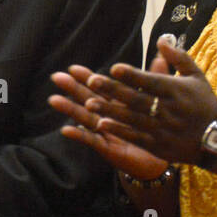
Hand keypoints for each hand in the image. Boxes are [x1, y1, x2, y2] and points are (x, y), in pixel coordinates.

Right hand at [49, 65, 169, 178]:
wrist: (162, 159)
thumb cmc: (157, 131)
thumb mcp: (156, 103)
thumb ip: (154, 81)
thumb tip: (160, 57)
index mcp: (118, 104)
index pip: (100, 88)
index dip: (86, 78)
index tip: (73, 68)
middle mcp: (107, 117)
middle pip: (87, 100)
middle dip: (72, 89)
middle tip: (57, 77)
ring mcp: (105, 132)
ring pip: (85, 118)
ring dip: (69, 109)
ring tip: (54, 100)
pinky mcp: (107, 148)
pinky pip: (92, 141)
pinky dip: (79, 135)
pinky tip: (65, 130)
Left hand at [82, 37, 216, 164]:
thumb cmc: (204, 104)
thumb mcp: (197, 77)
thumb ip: (178, 58)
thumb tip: (161, 40)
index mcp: (177, 91)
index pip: (151, 82)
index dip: (133, 75)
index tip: (114, 68)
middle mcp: (168, 110)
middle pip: (136, 99)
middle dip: (113, 90)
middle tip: (91, 81)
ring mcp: (162, 129)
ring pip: (131, 118)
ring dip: (109, 110)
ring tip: (88, 103)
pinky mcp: (158, 145)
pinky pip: (135, 137)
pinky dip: (119, 131)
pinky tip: (101, 124)